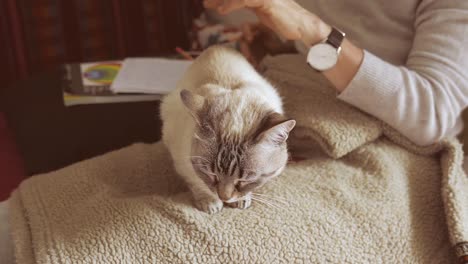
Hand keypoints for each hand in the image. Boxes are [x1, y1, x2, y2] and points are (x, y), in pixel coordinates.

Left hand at [203, 0, 330, 45]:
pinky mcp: (267, 2)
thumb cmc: (284, 20)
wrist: (302, 26)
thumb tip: (237, 6)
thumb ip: (251, 5)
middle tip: (205, 2)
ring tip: (208, 4)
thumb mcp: (263, 12)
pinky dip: (231, 4)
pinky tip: (222, 10)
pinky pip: (245, 1)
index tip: (209, 1)